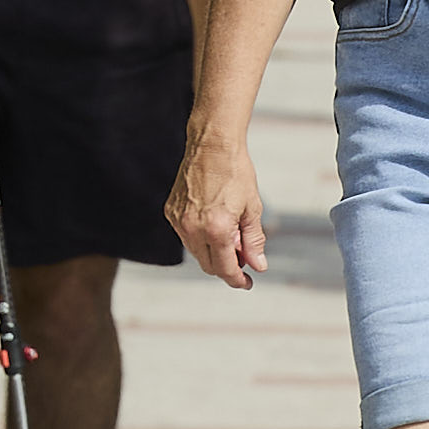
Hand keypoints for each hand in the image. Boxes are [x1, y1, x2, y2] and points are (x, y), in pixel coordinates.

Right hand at [166, 135, 269, 289]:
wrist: (213, 145)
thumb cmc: (236, 173)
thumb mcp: (252, 209)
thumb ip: (253, 241)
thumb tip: (258, 266)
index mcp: (217, 229)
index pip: (225, 269)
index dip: (237, 280)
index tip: (247, 282)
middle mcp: (193, 228)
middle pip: (209, 265)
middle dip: (226, 266)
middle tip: (243, 257)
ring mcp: (179, 221)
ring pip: (196, 251)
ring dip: (213, 251)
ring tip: (230, 232)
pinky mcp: (171, 212)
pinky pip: (186, 235)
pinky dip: (200, 236)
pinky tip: (214, 220)